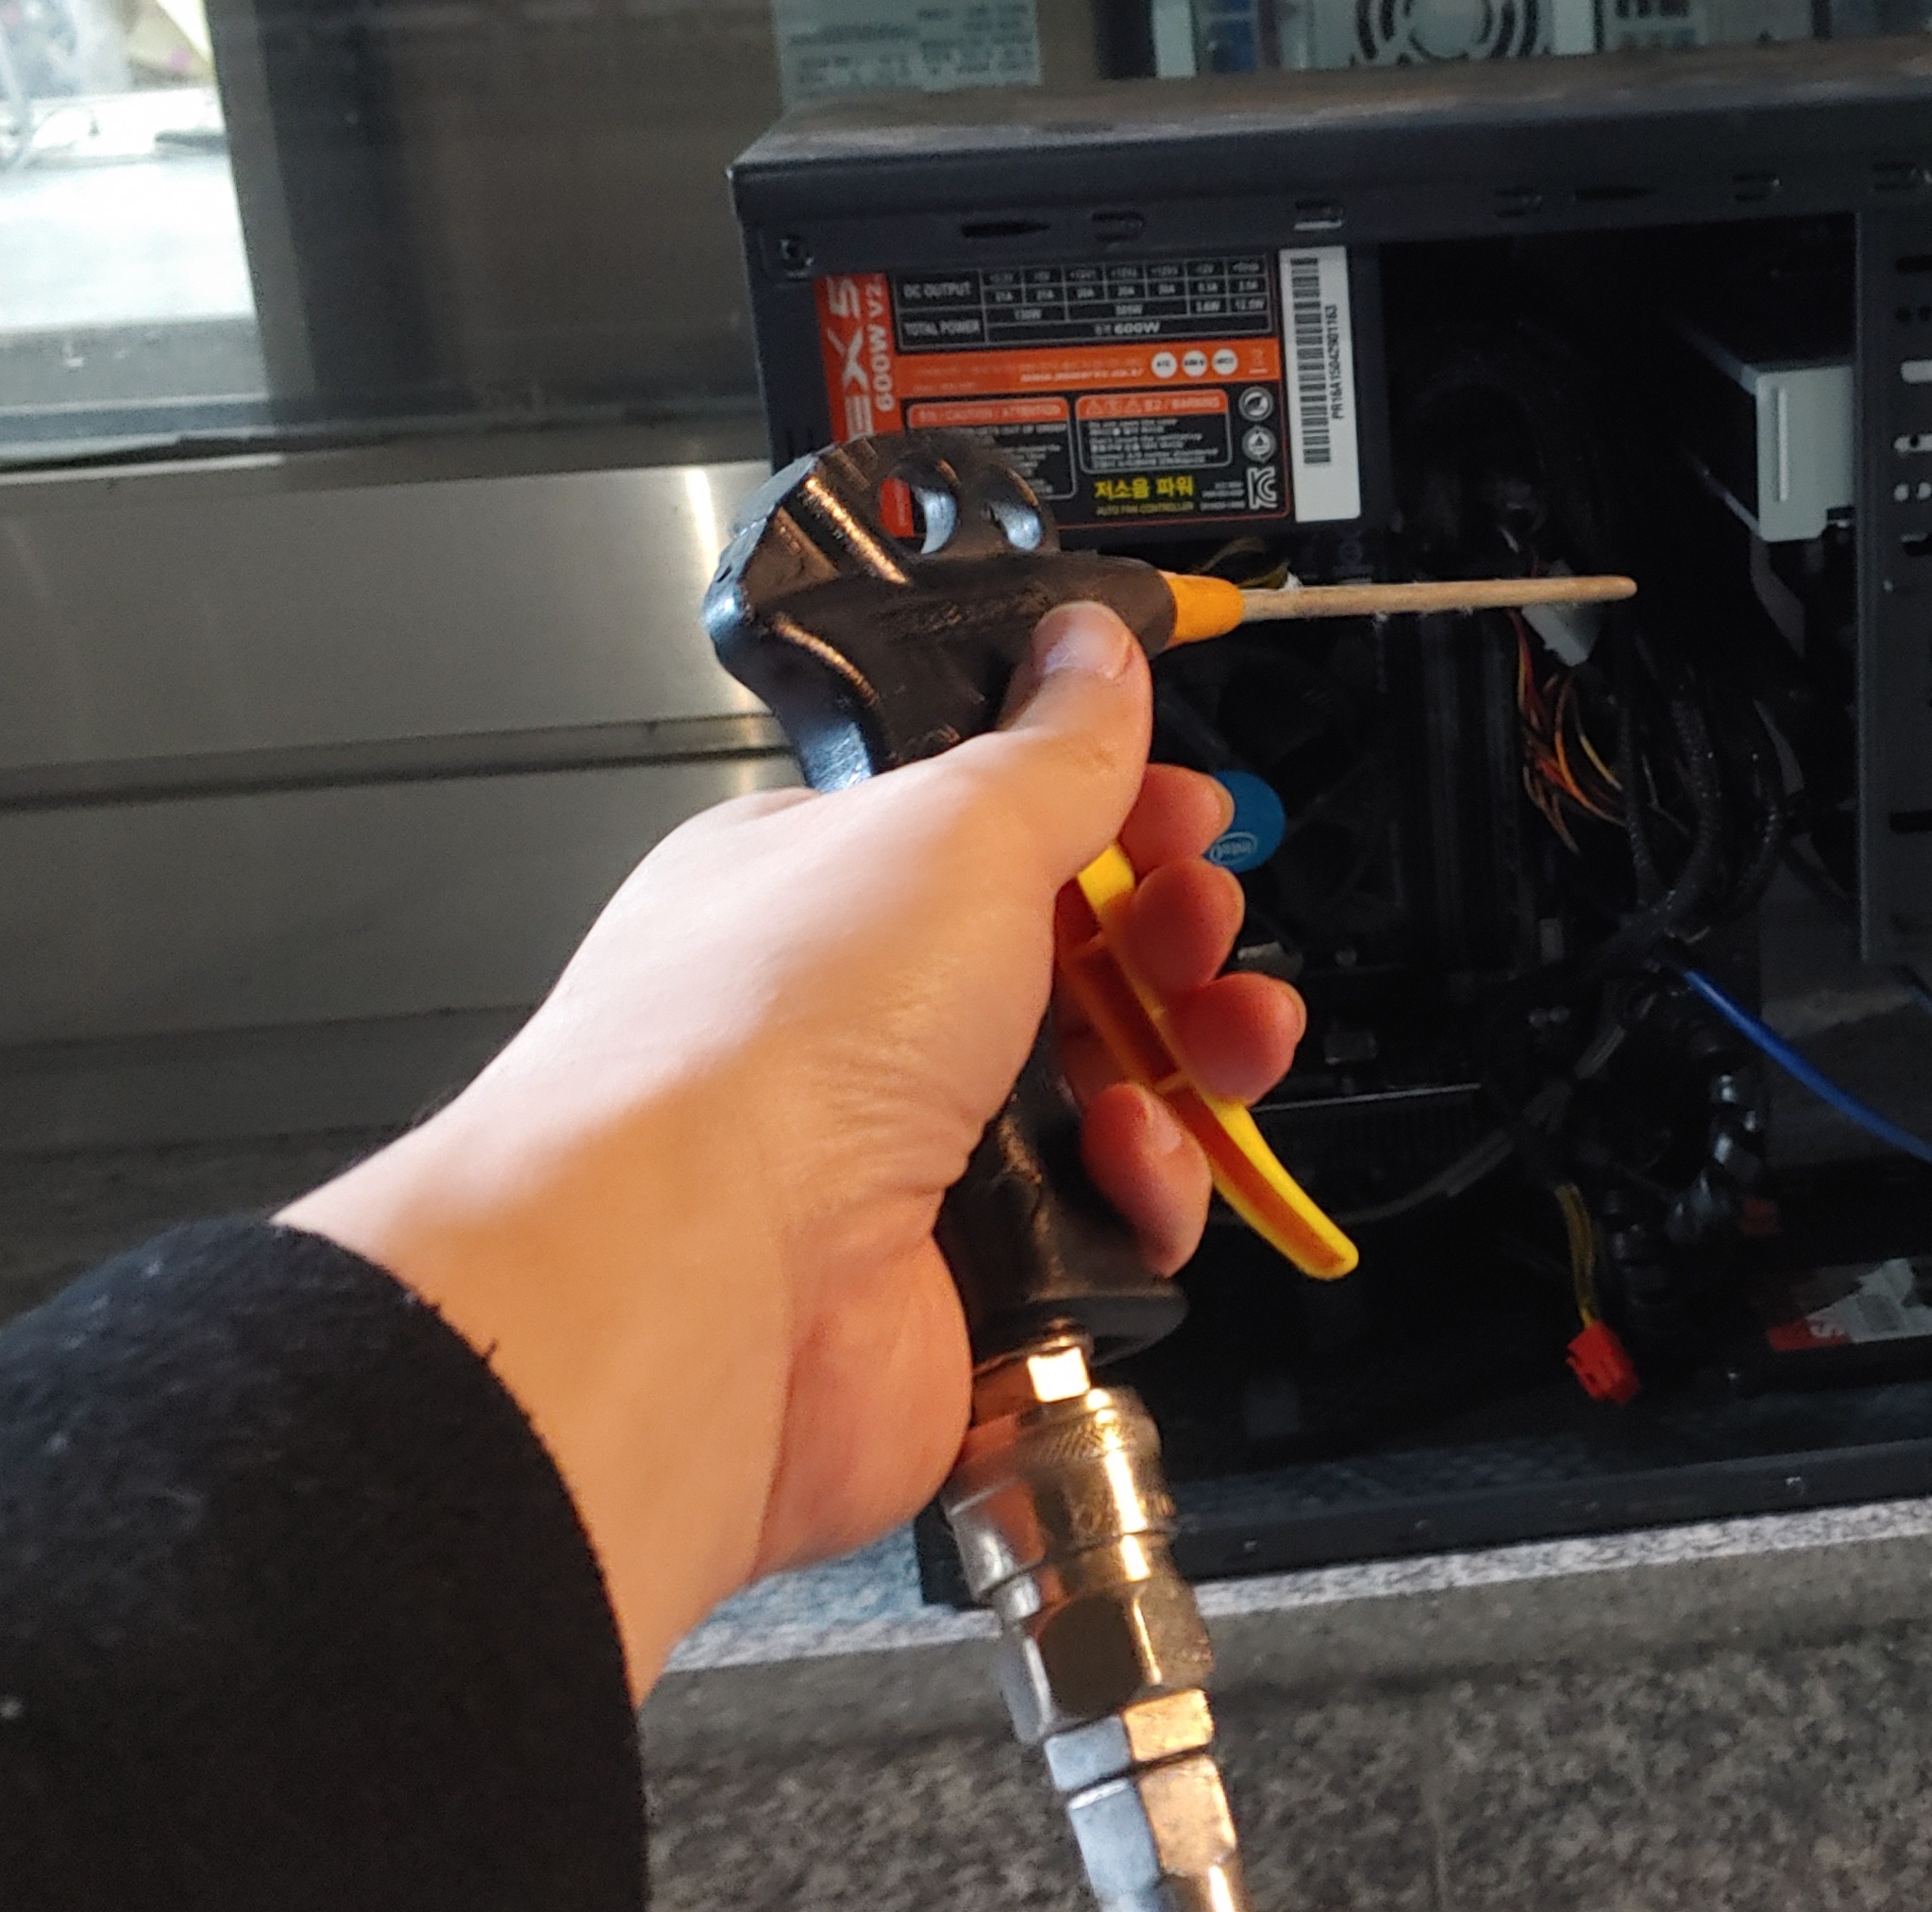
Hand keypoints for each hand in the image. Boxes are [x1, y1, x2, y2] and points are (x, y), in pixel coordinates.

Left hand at [280, 604, 1303, 1694]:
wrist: (707, 1277)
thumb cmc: (770, 1035)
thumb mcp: (953, 828)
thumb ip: (1052, 747)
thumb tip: (1092, 648)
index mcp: (824, 884)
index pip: (994, 830)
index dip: (1110, 816)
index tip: (1185, 812)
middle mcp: (854, 1024)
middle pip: (1069, 963)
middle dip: (1172, 938)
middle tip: (1199, 926)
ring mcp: (906, 1161)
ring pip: (1103, 1099)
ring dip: (1192, 1062)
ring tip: (1224, 1044)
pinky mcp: (964, 1284)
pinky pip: (1102, 1231)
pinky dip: (1143, 1197)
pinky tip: (1130, 1166)